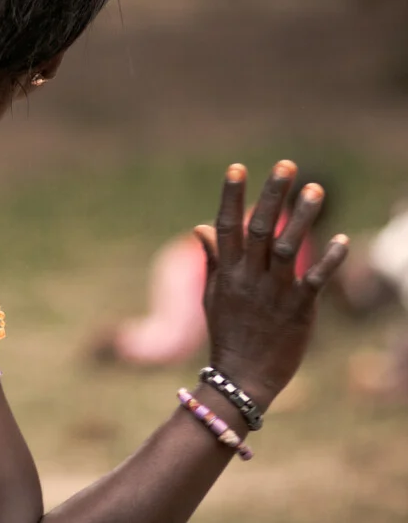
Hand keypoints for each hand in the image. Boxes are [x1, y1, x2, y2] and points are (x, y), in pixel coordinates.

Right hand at [192, 161, 348, 409]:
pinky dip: (328, 261)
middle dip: (272, 195)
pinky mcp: (299, 310)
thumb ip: (214, 258)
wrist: (242, 377)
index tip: (237, 168)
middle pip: (260, 228)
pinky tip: (341, 240)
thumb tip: (201, 226)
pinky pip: (314, 281)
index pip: (227, 226)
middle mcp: (249, 277)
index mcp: (227, 272)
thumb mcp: (213, 294)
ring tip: (316, 189)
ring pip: (288, 248)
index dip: (231, 196)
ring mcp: (274, 293)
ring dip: (302, 218)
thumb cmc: (227, 333)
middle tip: (287, 165)